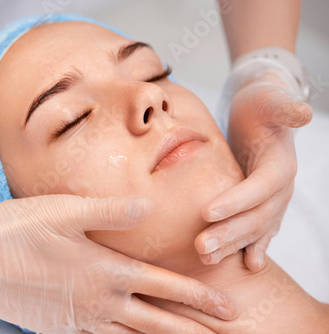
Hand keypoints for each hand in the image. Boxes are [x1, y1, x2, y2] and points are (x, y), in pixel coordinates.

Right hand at [0, 177, 236, 333]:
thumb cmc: (18, 229)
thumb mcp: (66, 211)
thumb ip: (111, 211)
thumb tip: (150, 206)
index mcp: (105, 272)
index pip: (165, 288)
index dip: (200, 298)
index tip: (229, 308)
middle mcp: (97, 302)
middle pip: (156, 323)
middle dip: (193, 330)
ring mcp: (76, 320)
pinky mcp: (55, 327)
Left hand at [195, 70, 311, 270]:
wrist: (264, 114)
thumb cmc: (261, 104)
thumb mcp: (269, 99)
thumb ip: (283, 106)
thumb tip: (302, 112)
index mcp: (279, 165)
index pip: (258, 188)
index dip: (236, 201)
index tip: (207, 212)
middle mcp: (280, 188)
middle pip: (256, 216)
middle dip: (228, 233)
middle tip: (200, 248)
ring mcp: (273, 200)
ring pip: (255, 229)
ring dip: (232, 245)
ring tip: (206, 259)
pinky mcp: (262, 204)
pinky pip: (259, 230)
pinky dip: (251, 246)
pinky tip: (244, 264)